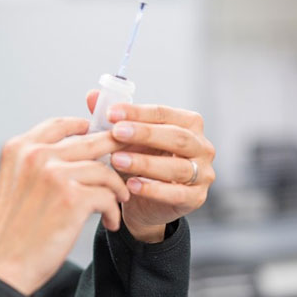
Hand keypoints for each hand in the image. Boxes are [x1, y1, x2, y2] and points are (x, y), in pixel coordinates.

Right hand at [0, 117, 129, 295]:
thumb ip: (40, 163)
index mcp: (20, 148)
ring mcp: (55, 174)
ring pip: (104, 170)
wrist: (2, 266)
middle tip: (130, 161)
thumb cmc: (12, 231)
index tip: (101, 135)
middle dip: (115, 151)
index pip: (60, 124)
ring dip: (116, 188)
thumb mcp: (17, 183)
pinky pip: (107, 196)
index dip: (86, 127)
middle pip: (90, 141)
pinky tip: (109, 222)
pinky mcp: (72, 198)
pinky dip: (112, 210)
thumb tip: (81, 152)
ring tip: (118, 202)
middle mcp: (36, 155)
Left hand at [87, 93, 215, 242]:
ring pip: (177, 167)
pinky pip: (177, 193)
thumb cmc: (140, 161)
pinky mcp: (197, 198)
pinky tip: (131, 185)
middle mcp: (202, 146)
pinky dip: (153, 190)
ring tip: (117, 160)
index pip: (164, 113)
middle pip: (177, 137)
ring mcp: (203, 173)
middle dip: (145, 134)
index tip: (111, 113)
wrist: (144, 201)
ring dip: (145, 162)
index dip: (137, 112)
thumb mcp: (127, 139)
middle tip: (116, 133)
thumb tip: (93, 96)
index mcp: (189, 123)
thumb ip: (114, 118)